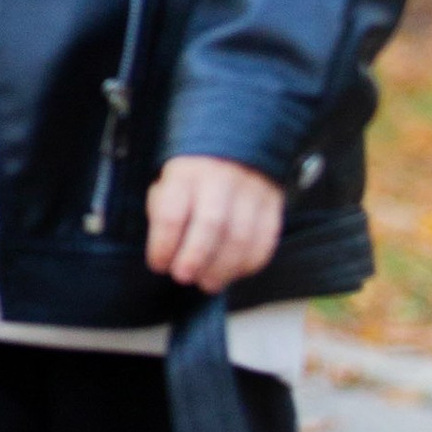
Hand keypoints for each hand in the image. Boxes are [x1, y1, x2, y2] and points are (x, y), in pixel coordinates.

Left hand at [146, 155, 284, 292]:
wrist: (235, 148)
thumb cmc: (192, 179)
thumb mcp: (167, 185)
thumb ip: (162, 215)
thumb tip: (166, 251)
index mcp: (185, 174)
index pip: (172, 212)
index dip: (163, 245)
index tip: (159, 265)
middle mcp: (219, 178)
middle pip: (211, 223)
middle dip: (195, 257)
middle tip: (183, 277)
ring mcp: (250, 190)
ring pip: (241, 236)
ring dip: (223, 268)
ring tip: (208, 282)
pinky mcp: (273, 203)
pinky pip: (265, 239)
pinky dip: (249, 263)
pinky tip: (234, 272)